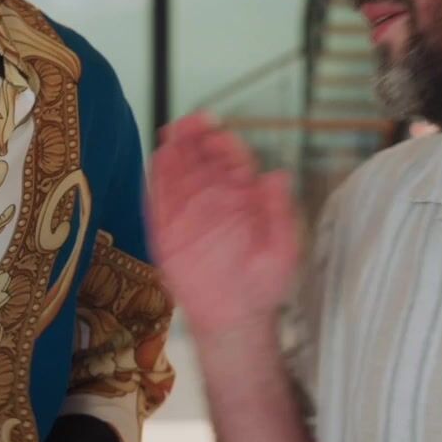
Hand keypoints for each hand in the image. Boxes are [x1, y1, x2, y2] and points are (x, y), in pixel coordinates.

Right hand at [149, 113, 300, 339]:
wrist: (234, 319)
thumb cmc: (261, 285)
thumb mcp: (282, 250)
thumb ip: (280, 212)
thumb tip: (277, 176)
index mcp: (245, 199)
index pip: (233, 160)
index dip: (226, 142)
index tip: (219, 131)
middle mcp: (215, 199)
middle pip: (204, 157)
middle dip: (198, 135)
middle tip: (194, 122)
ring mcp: (190, 213)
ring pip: (180, 171)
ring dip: (177, 149)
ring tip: (175, 132)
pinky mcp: (167, 230)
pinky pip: (160, 198)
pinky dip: (159, 177)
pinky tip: (161, 158)